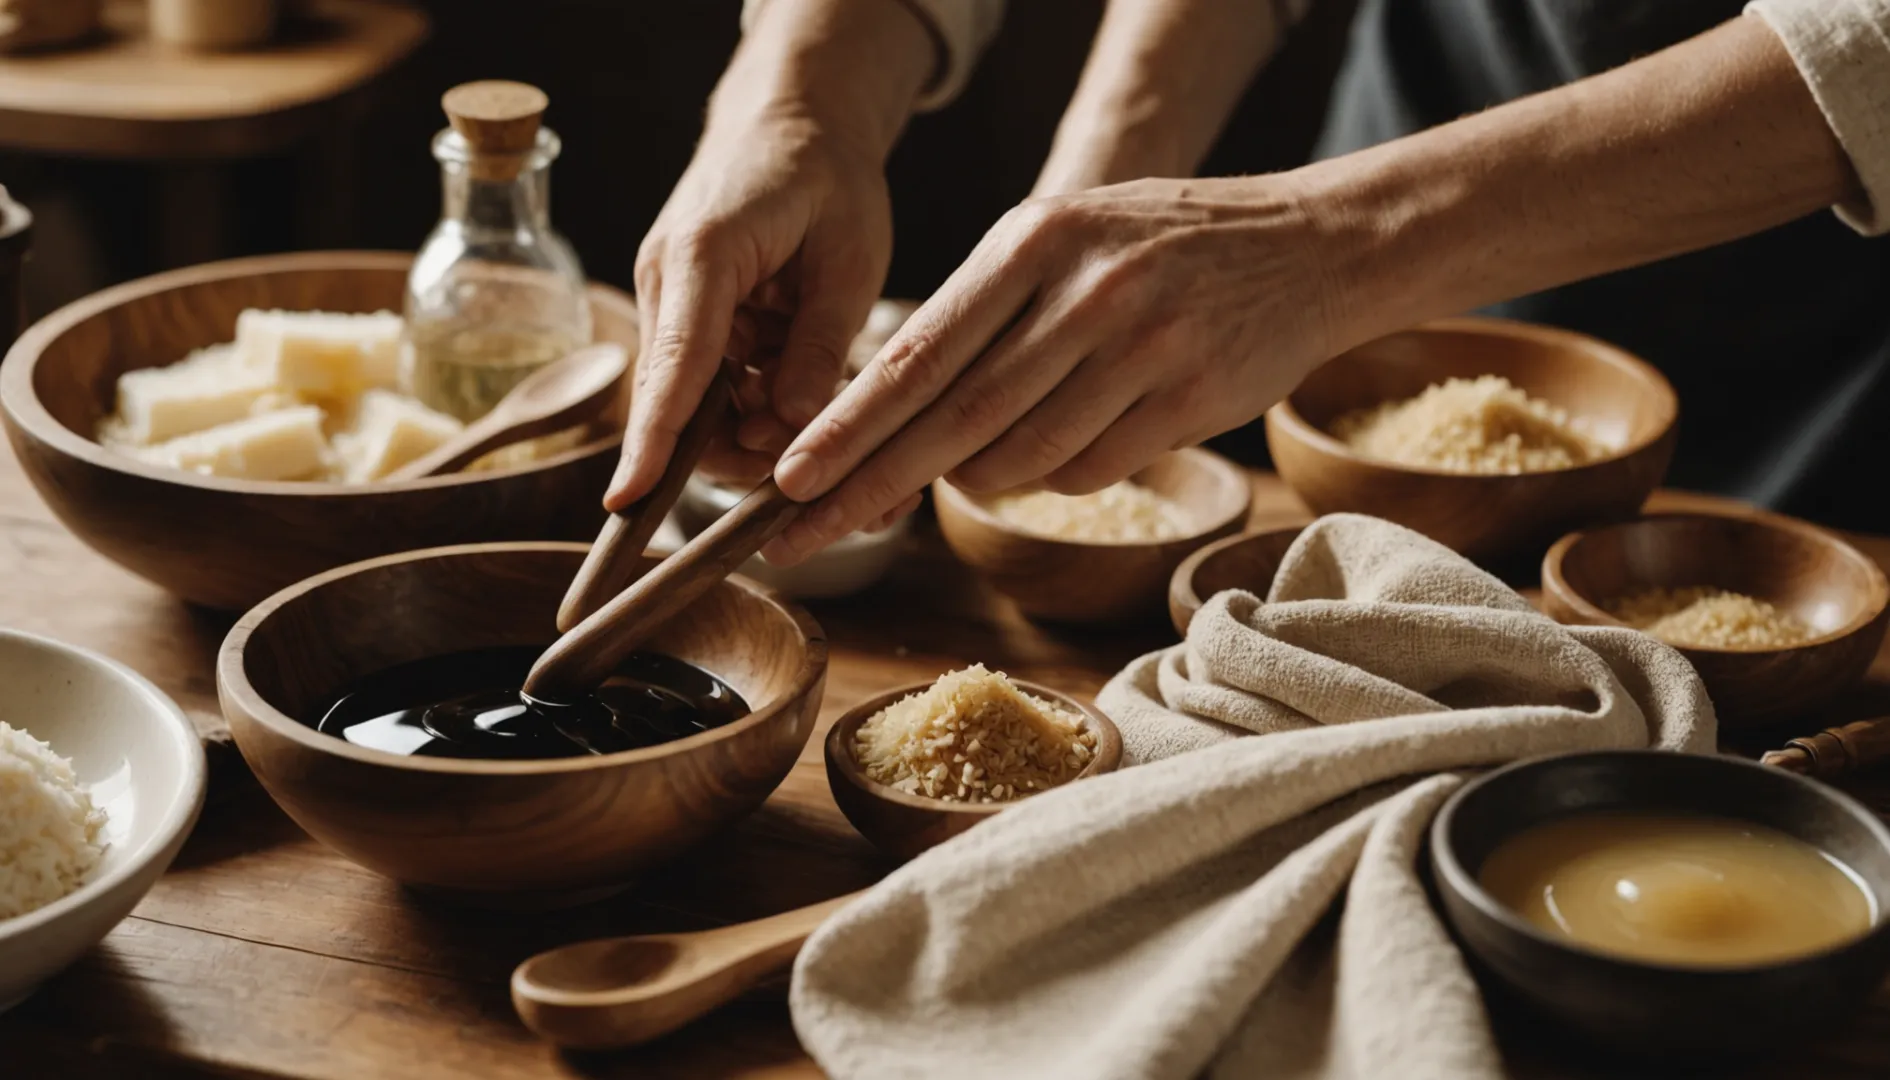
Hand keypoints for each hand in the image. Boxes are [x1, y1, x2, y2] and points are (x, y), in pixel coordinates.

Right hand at [606, 116, 891, 509]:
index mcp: (704, 256)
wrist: (792, 119)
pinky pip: (713, 380)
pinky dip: (756, 400)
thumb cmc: (826, 174)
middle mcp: (668, 280)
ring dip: (754, 428)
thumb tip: (796, 426)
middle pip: (680, 401)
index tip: (628, 498)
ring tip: (819, 422)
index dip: (653, 440)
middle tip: (809, 470)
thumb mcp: (848, 257)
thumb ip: (820, 343)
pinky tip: (799, 394)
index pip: (675, 366)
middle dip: (737, 452)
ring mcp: (671, 298)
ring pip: (699, 401)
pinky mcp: (687, 312)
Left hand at [762, 176, 1341, 562]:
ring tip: (965, 469)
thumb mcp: (1066, 236)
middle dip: (868, 484)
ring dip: (975, 479)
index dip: (847, 424)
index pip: (918, 352)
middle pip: (953, 419)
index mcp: (1034, 241)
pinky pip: (1086, 471)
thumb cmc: (1162, 246)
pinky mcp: (1189, 402)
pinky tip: (1063, 443)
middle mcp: (1084, 292)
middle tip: (800, 531)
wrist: (1310, 246)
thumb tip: (901, 422)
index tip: (790, 474)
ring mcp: (1142, 349)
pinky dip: (1053, 475)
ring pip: (1019, 458)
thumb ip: (987, 312)